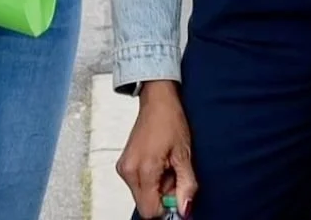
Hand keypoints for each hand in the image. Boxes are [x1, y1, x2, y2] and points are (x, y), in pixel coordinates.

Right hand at [117, 82, 196, 217]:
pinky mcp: (123, 165)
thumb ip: (186, 186)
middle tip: (174, 176)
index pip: (150, 211)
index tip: (178, 195)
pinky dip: (150, 181)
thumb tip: (184, 210)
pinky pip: (138, 185)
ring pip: (142, 196)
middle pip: (145, 205)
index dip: (167, 209)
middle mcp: (129, 171)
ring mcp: (124, 168)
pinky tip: (158, 164)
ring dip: (157, 189)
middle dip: (163, 197)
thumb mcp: (184, 155)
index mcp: (144, 169)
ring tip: (167, 166)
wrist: (157, 102)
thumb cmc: (170, 121)